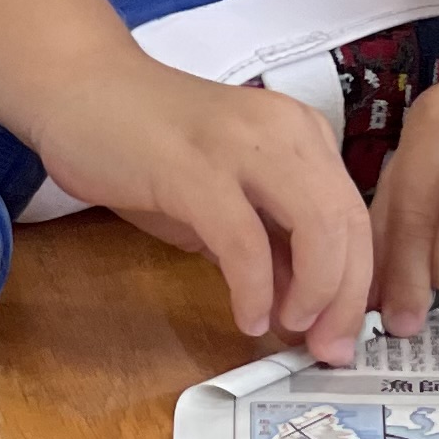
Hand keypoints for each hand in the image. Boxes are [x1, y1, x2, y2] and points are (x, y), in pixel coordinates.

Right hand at [22, 59, 375, 363]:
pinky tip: (248, 315)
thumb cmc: (149, 147)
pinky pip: (244, 240)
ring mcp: (241, 146)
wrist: (78, 90)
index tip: (344, 331)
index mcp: (303, 135)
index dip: (360, 282)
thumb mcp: (225, 197)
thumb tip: (302, 301)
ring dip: (313, 293)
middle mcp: (286, 132)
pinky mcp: (192, 168)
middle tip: (328, 348)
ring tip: (290, 328)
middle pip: (347, 224)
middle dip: (346, 299)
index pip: (355, 215)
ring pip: (315, 228)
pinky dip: (254, 288)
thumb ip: (268, 240)